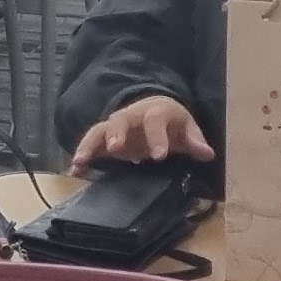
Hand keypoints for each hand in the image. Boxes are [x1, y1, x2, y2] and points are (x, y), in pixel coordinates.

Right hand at [69, 94, 213, 173]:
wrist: (153, 108)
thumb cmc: (171, 122)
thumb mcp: (186, 128)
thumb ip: (195, 141)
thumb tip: (207, 153)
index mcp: (155, 112)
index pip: (155, 121)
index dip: (157, 137)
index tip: (159, 156)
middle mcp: (131, 116)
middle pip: (120, 121)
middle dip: (117, 134)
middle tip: (115, 149)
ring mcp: (115, 126)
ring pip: (99, 130)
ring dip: (89, 145)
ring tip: (80, 162)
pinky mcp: (104, 137)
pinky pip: (90, 144)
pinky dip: (81, 156)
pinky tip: (73, 172)